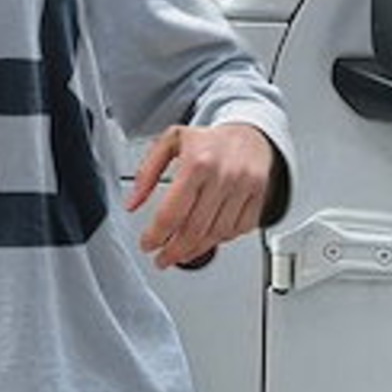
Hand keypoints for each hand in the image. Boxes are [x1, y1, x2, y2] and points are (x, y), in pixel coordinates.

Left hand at [126, 123, 276, 269]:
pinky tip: (205, 241)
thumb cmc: (207, 140)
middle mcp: (223, 176)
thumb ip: (147, 172)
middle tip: (161, 259)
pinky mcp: (259, 198)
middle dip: (173, 251)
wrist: (249, 133)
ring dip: (195, 251)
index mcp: (198, 162)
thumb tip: (132, 203)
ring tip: (179, 255)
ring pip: (216, 234)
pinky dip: (219, 241)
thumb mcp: (169, 143)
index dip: (156, 235)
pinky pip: (238, 230)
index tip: (147, 245)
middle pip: (194, 229)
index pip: (173, 212)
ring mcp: (244, 189)